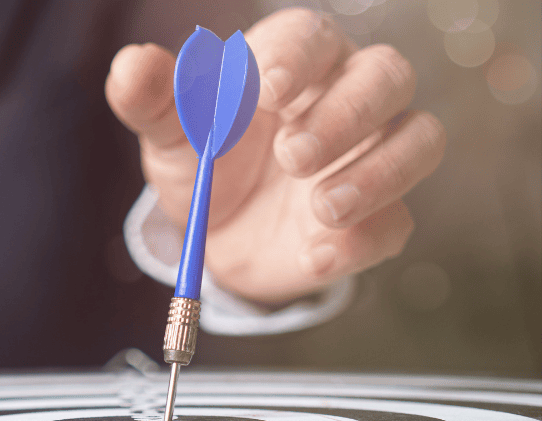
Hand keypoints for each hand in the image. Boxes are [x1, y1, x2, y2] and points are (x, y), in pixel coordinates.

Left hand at [105, 8, 445, 304]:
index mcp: (293, 63)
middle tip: (291, 155)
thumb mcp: (170, 135)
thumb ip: (151, 99)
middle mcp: (346, 99)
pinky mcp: (378, 218)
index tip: (271, 89)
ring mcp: (371, 158)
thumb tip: (131, 65)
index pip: (312, 36)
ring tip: (320, 206)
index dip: (298, 57)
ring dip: (377, 172)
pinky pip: (396, 222)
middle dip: (346, 113)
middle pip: (386, 76)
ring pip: (418, 139)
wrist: (218, 236)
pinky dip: (361, 241)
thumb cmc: (203, 162)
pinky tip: (315, 255)